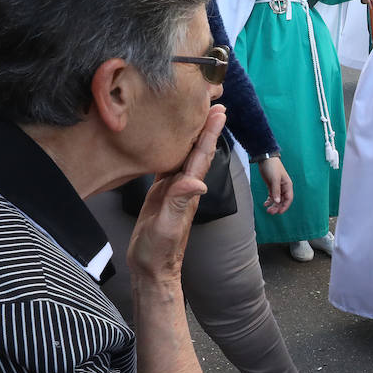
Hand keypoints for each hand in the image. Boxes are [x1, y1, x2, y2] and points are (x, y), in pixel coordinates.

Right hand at [128, 105, 225, 282]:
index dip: (210, 133)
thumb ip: (179, 203)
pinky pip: (169, 167)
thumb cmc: (159, 250)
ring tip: (195, 116)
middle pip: (197, 152)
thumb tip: (198, 183)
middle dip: (206, 128)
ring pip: (185, 157)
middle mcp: (185, 187)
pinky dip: (173, 151)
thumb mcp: (168, 225)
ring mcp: (173, 191)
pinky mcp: (161, 195)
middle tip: (214, 104)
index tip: (220, 112)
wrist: (152, 267)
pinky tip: (171, 143)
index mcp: (188, 191)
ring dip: (192, 137)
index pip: (201, 156)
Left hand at [258, 156, 292, 213]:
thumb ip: (276, 191)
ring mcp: (277, 187)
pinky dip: (269, 201)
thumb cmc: (272, 167)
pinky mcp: (272, 186)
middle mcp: (283, 187)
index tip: (279, 212)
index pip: (288, 199)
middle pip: (282, 200)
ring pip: (277, 199)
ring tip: (267, 210)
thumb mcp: (274, 179)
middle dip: (277, 207)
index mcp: (287, 185)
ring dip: (273, 205)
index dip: (285, 206)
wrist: (265, 159)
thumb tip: (277, 201)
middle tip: (270, 212)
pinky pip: (272, 196)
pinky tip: (265, 204)